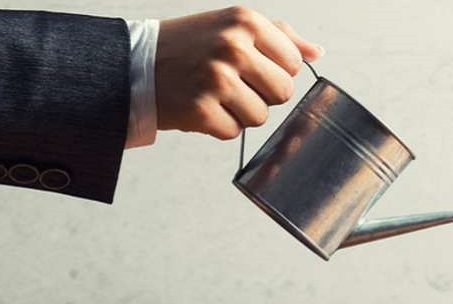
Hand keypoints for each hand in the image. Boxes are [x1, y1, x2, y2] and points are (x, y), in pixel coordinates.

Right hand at [155, 6, 322, 139]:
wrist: (135, 64)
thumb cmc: (190, 46)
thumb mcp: (233, 26)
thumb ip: (280, 36)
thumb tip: (317, 52)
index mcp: (246, 22)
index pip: (294, 63)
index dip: (274, 71)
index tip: (249, 66)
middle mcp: (232, 47)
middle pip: (282, 93)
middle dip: (262, 94)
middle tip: (232, 84)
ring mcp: (217, 79)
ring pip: (261, 117)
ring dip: (240, 112)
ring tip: (214, 95)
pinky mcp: (201, 109)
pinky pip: (234, 132)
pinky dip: (219, 125)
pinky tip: (201, 106)